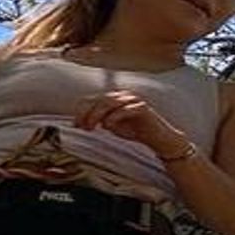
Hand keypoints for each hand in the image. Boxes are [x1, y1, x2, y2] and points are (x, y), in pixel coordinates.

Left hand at [72, 90, 192, 160]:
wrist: (159, 138)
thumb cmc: (135, 131)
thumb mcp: (112, 125)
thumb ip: (99, 119)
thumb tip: (80, 122)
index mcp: (113, 98)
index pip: (91, 99)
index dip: (81, 111)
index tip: (76, 125)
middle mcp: (122, 95)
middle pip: (98, 99)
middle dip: (87, 114)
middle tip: (83, 127)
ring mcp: (133, 100)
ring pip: (108, 102)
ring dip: (97, 115)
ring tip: (92, 128)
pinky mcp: (142, 108)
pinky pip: (124, 109)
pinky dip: (113, 118)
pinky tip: (108, 126)